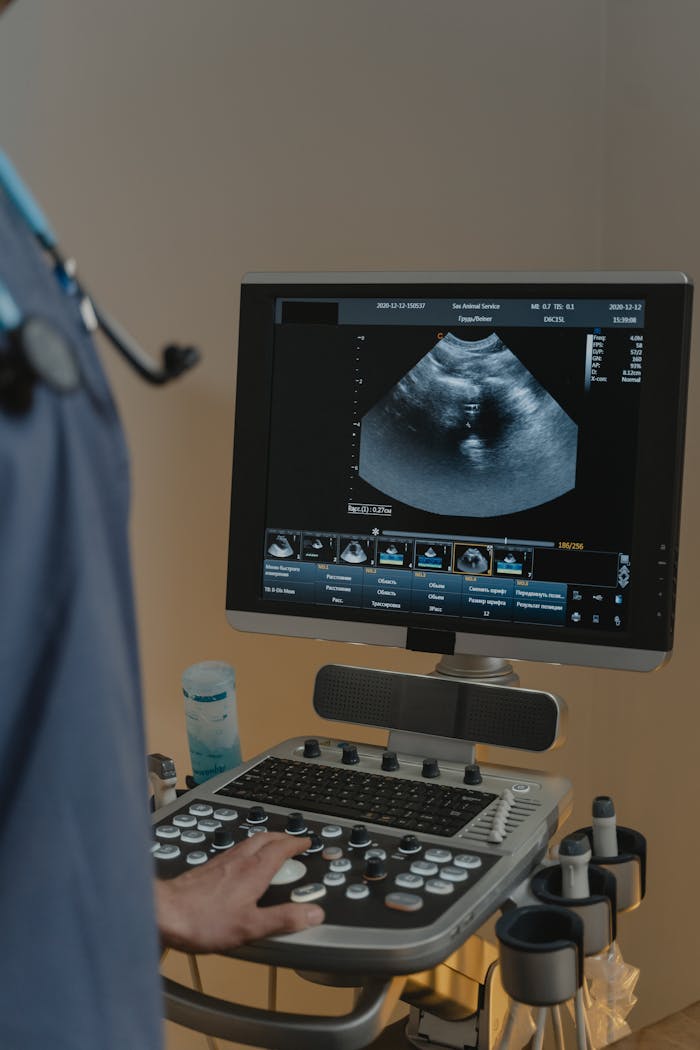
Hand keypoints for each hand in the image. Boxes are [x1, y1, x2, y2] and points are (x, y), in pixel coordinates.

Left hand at [156, 832, 324, 952]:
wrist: (164, 913)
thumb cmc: (203, 920)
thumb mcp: (251, 926)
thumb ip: (284, 919)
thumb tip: (312, 913)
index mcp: (253, 871)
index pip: (281, 848)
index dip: (296, 843)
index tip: (306, 841)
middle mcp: (238, 860)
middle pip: (265, 838)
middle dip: (281, 836)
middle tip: (291, 839)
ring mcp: (221, 862)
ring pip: (248, 842)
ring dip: (264, 840)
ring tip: (270, 846)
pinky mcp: (208, 868)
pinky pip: (234, 850)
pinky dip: (247, 849)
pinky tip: (241, 861)